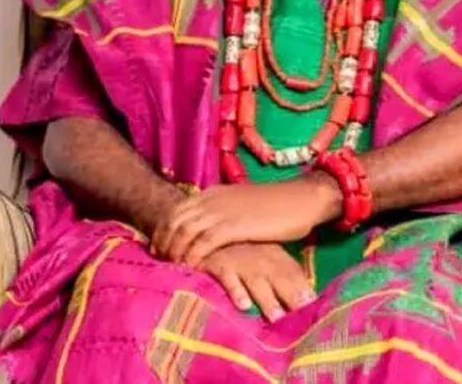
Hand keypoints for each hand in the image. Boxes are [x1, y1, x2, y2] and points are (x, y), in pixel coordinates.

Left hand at [151, 176, 340, 265]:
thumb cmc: (275, 204)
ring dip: (175, 251)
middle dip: (164, 242)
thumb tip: (208, 228)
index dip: (164, 230)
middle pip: (175, 221)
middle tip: (161, 261)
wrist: (300, 198)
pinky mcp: (234, 226)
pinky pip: (203, 243)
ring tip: (173, 267)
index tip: (160, 248)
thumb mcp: (241, 203)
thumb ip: (223, 212)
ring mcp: (222, 212)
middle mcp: (212, 200)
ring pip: (184, 232)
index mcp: (213, 193)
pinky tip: (191, 267)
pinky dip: (192, 256)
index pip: (177, 210)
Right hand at [201, 243, 315, 321]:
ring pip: (256, 281)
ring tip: (276, 317)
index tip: (314, 306)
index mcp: (275, 255)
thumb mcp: (267, 253)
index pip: (293, 273)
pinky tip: (243, 305)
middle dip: (291, 295)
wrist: (210, 230)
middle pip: (279, 278)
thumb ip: (286, 273)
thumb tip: (307, 296)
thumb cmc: (243, 247)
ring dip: (266, 299)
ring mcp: (240, 260)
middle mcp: (260, 258)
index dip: (304, 289)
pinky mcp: (219, 263)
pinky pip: (228, 277)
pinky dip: (236, 290)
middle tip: (302, 314)